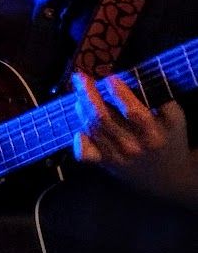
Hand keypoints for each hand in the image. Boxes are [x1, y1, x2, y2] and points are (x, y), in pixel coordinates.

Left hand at [73, 72, 194, 199]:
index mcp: (154, 133)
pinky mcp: (105, 163)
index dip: (119, 93)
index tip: (111, 78)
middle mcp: (134, 146)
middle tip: (80, 77)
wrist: (168, 176)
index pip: (133, 112)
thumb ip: (156, 99)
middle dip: (88, 94)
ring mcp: (118, 156)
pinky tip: (79, 127)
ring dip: (82, 106)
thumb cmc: (169, 138)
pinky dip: (79, 139)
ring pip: (92, 127)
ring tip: (82, 92)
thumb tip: (128, 76)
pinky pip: (84, 153)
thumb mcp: (173, 118)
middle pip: (103, 118)